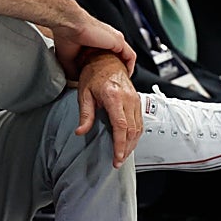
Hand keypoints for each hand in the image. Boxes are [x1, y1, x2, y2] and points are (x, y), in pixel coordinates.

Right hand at [51, 13, 135, 80]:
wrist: (69, 25)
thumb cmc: (67, 36)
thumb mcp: (70, 59)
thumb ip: (76, 71)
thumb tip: (78, 82)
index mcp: (97, 42)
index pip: (108, 57)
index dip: (107, 70)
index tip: (104, 80)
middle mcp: (108, 39)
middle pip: (118, 57)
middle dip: (117, 71)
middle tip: (113, 83)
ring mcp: (115, 40)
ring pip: (125, 57)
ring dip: (124, 69)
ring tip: (121, 81)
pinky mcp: (119, 42)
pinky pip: (131, 56)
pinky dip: (130, 67)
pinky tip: (126, 75)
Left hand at [72, 51, 142, 167]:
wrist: (106, 59)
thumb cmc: (94, 73)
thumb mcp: (84, 94)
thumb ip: (85, 114)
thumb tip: (81, 131)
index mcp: (114, 96)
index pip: (121, 126)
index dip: (120, 145)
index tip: (117, 157)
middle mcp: (128, 98)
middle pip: (132, 130)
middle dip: (126, 149)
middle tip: (118, 161)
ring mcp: (135, 99)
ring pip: (138, 127)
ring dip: (132, 144)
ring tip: (123, 155)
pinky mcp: (137, 100)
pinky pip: (140, 121)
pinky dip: (136, 134)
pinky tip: (130, 142)